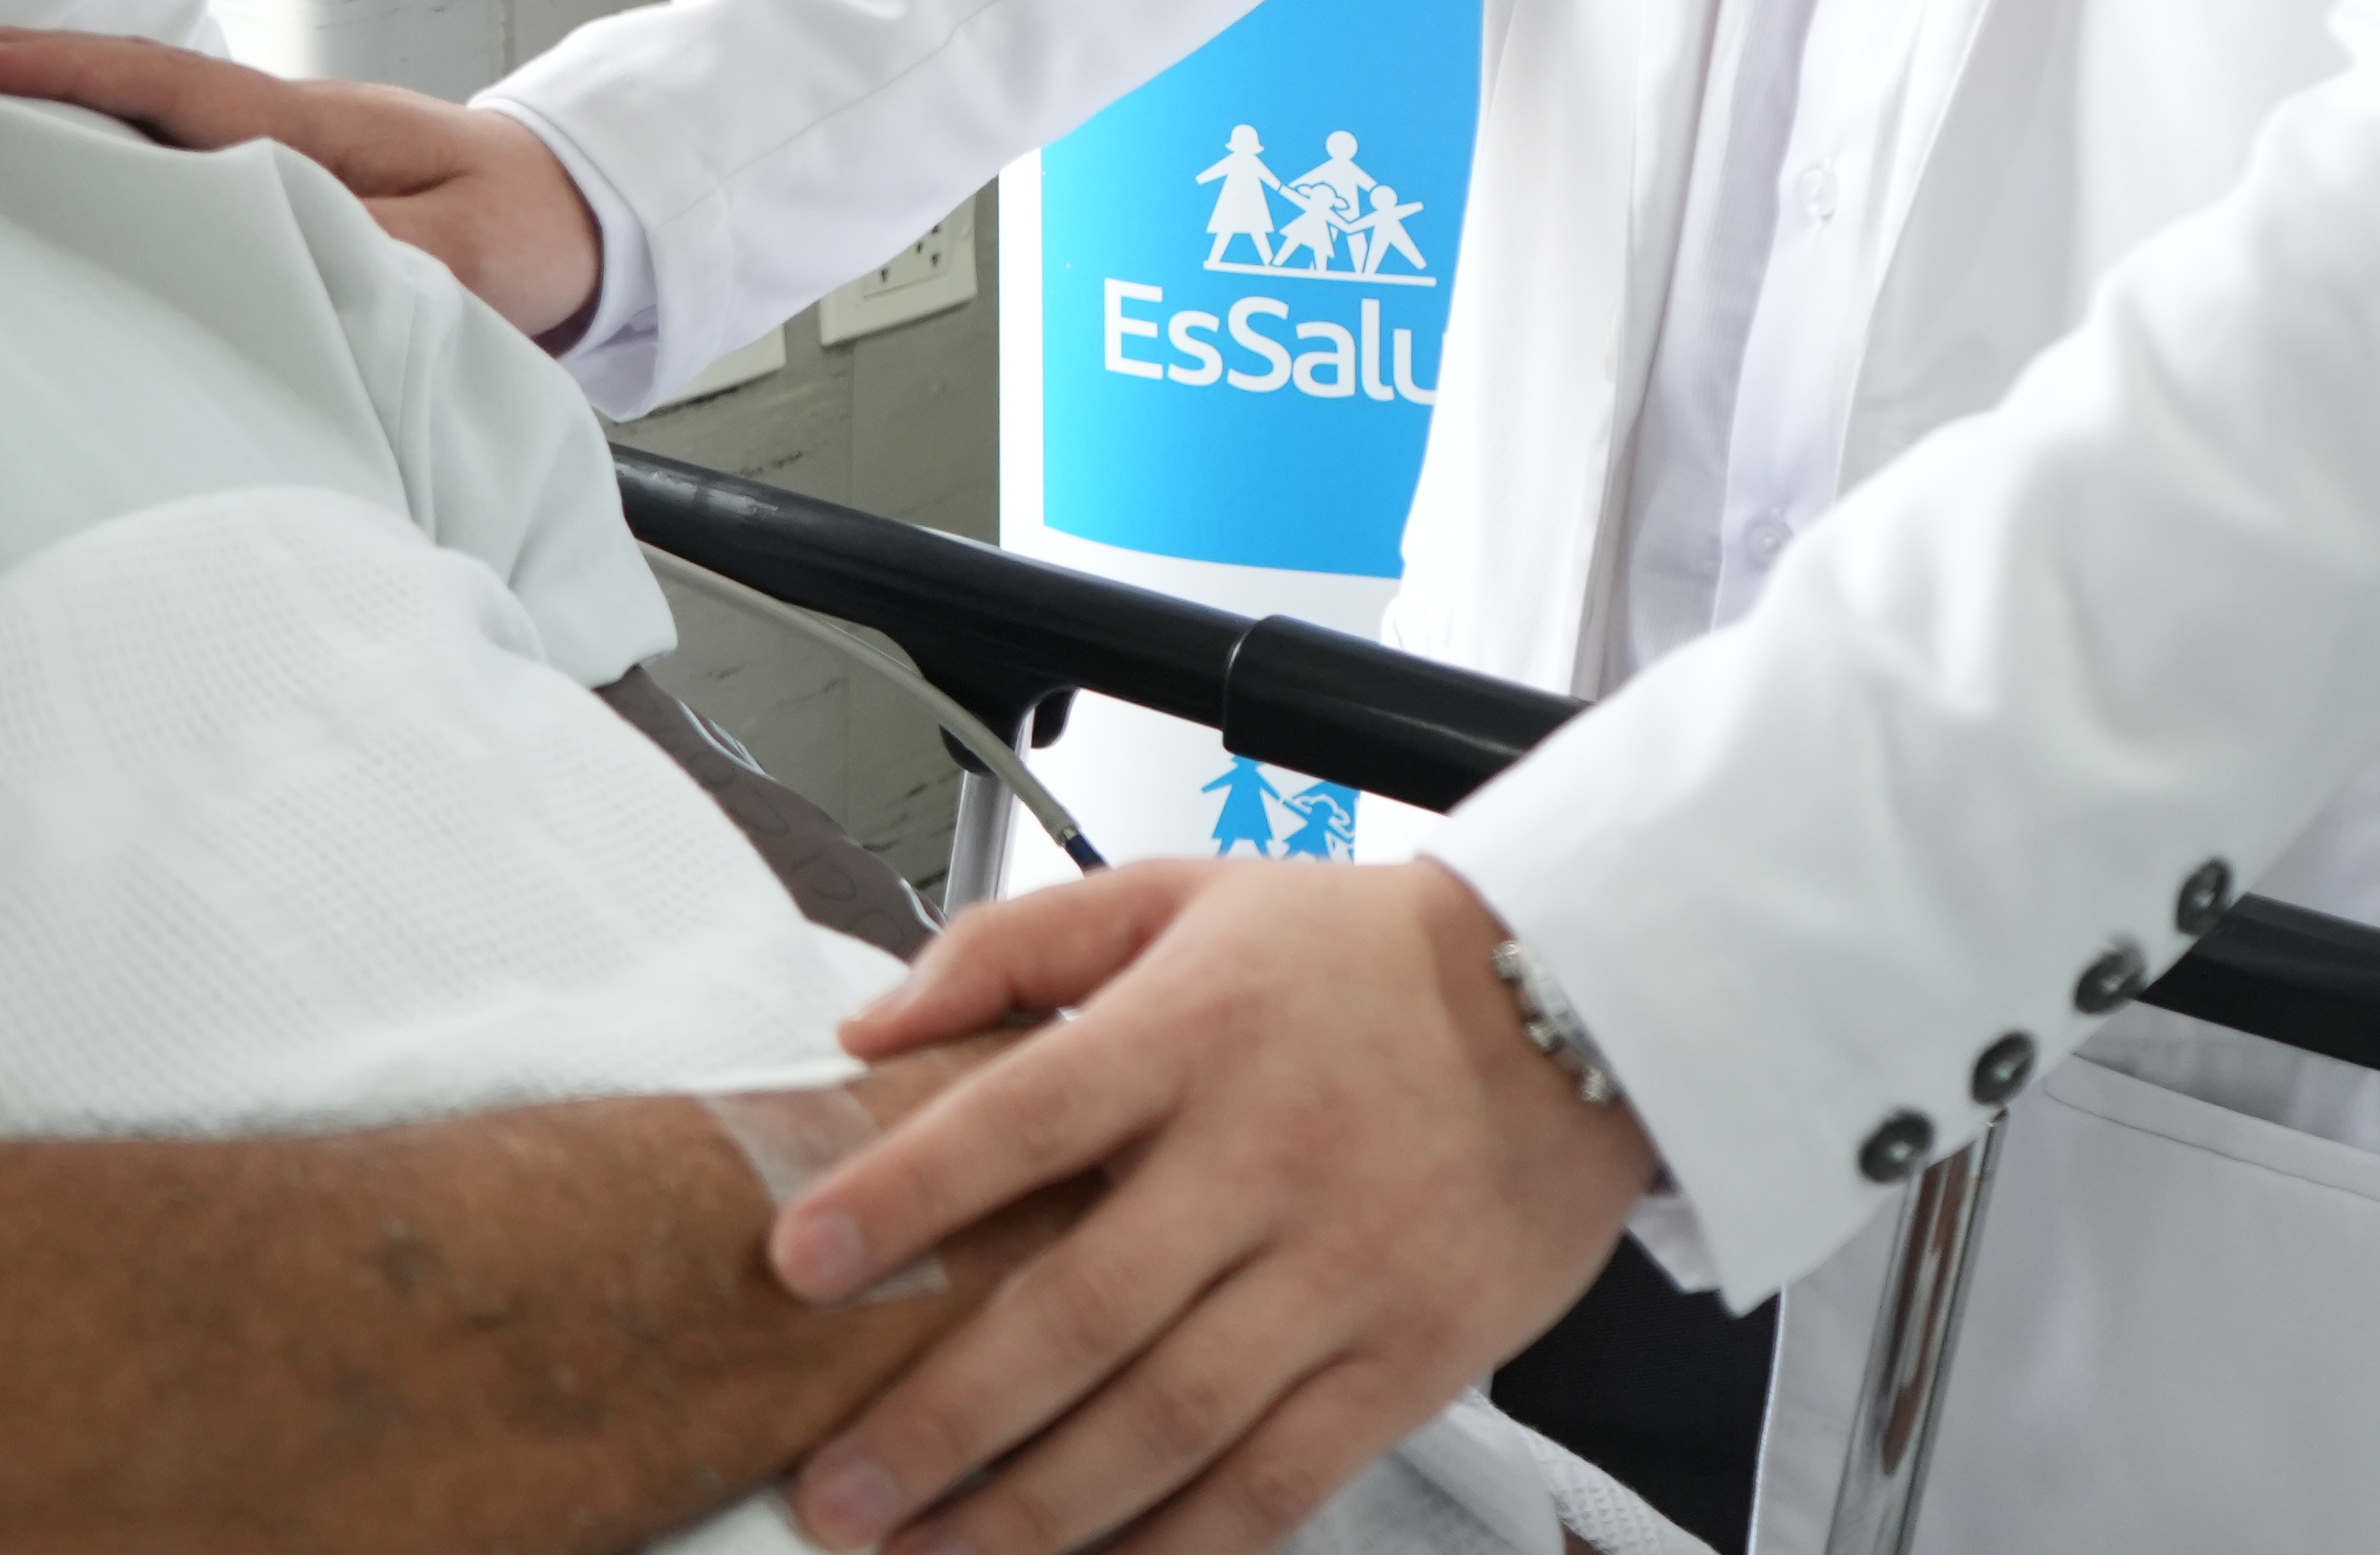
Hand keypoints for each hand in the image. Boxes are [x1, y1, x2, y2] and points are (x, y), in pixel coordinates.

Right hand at [0, 26, 607, 343]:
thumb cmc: (527, 236)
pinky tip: (61, 180)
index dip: (56, 69)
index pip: (159, 85)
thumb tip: (291, 258)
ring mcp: (280, 149)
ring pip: (146, 120)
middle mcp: (281, 125)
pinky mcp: (287, 184)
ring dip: (57, 113)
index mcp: (308, 129)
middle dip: (20, 74)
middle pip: (127, 88)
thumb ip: (379, 262)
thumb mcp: (467, 260)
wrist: (585, 221)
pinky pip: (176, 156)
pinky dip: (109, 151)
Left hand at [762, 859, 1657, 1554]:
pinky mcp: (1407, 1362)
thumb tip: (871, 1025)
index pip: (1020, 1118)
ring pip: (1167, 1422)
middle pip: (1079, 1312)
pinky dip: (1182, 1549)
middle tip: (835, 1495)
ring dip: (1033, 1513)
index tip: (797, 1263)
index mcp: (1189, 1033)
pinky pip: (1278, 1483)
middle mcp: (1260, 1158)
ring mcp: (1339, 1273)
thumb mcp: (1182, 891)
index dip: (903, 1195)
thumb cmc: (1361, 954)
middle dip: (941, 1421)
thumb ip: (1015, 944)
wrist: (1582, 999)